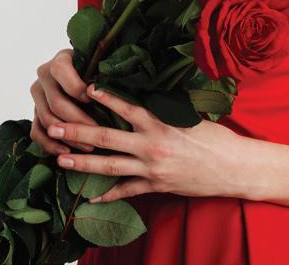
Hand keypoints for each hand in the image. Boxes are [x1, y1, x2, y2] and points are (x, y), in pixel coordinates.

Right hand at [30, 48, 99, 155]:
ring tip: (87, 146)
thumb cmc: (96, 72)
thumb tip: (112, 88)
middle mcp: (44, 75)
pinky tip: (66, 152)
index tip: (94, 101)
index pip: (61, 71)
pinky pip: (36, 132)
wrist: (82, 76)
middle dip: (78, 121)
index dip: (77, 88)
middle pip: (57, 102)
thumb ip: (103, 75)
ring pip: (47, 119)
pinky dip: (50, 144)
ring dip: (68, 136)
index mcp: (60, 60)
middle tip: (97, 133)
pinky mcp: (34, 112)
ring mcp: (37, 95)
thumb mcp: (99, 67)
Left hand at [47, 83, 246, 202]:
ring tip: (60, 160)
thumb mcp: (190, 117)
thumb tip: (145, 96)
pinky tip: (89, 199)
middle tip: (53, 128)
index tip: (85, 88)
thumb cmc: (216, 138)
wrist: (234, 168)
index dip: (106, 98)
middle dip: (77, 132)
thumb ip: (165, 110)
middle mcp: (152, 145)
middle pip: (107, 138)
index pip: (127, 107)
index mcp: (161, 123)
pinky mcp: (156, 186)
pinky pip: (126, 192)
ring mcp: (152, 169)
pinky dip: (107, 195)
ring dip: (82, 164)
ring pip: (110, 166)